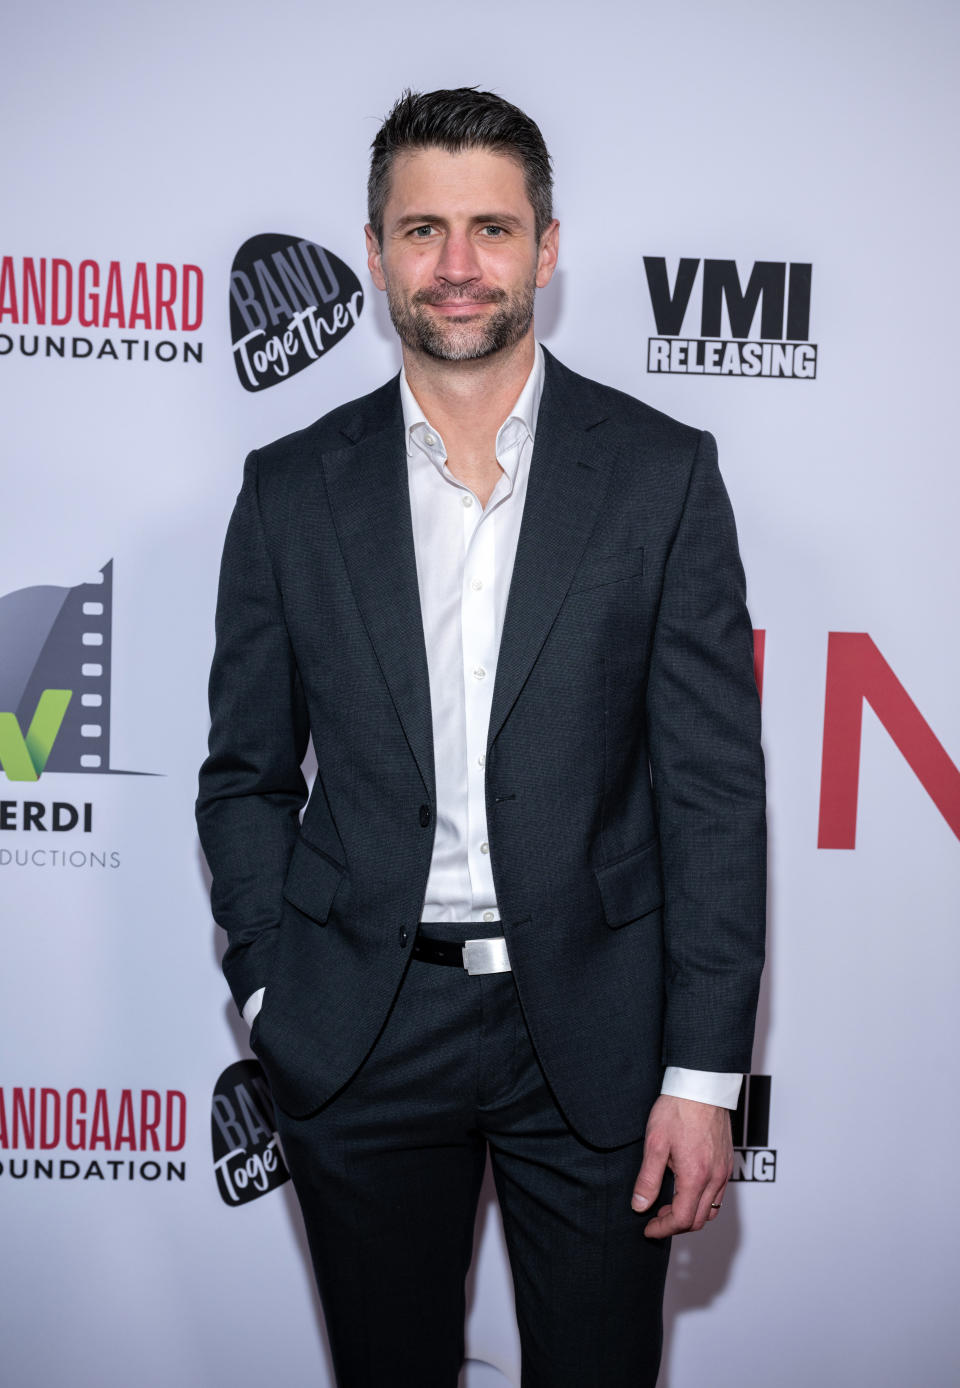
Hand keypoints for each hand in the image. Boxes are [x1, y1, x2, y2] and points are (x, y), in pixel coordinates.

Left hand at [631, 1094, 732, 1238]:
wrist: (702, 1086)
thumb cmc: (677, 1110)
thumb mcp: (655, 1144)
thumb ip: (647, 1179)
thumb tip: (639, 1206)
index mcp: (695, 1177)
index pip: (682, 1219)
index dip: (663, 1229)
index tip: (648, 1228)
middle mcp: (715, 1178)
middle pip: (699, 1220)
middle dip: (676, 1225)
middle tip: (655, 1217)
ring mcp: (724, 1170)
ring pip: (712, 1210)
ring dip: (691, 1215)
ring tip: (669, 1204)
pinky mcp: (728, 1162)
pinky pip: (719, 1194)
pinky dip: (703, 1201)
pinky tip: (686, 1188)